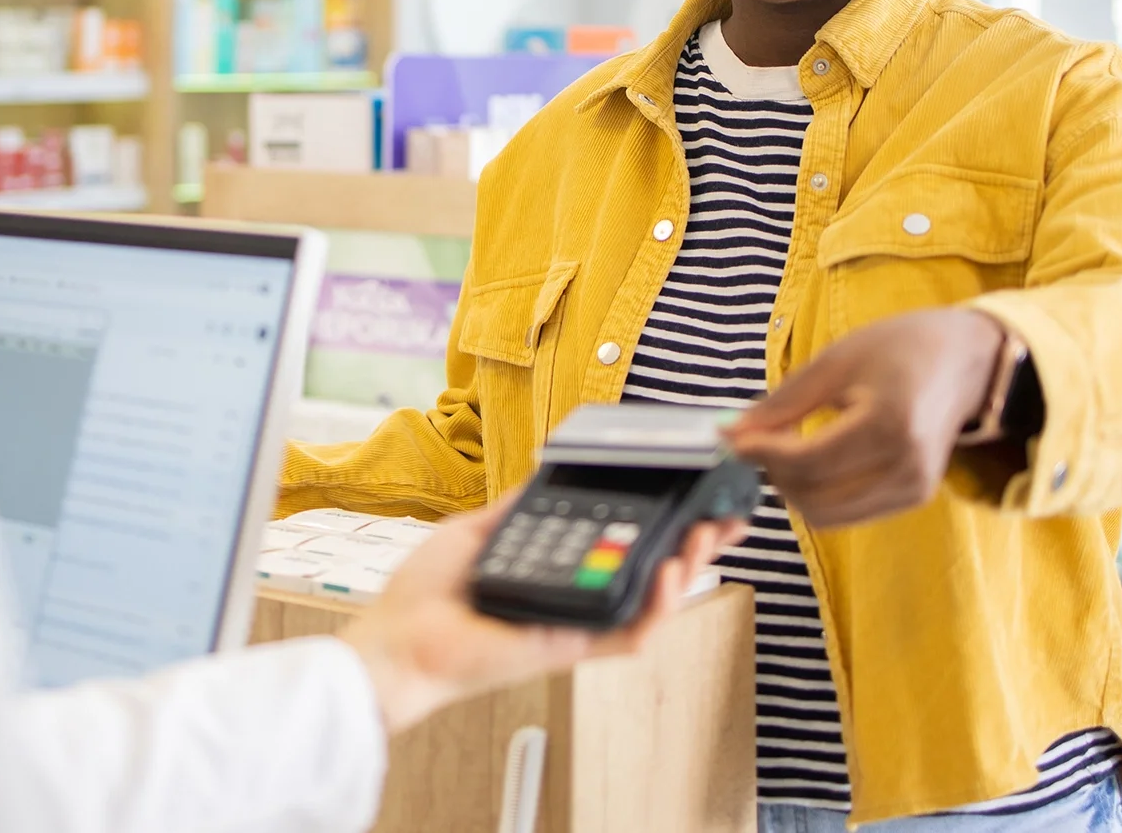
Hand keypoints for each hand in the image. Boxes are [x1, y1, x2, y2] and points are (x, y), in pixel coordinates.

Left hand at [337, 495, 744, 732]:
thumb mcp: (476, 530)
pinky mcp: (571, 648)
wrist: (400, 637)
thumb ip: (518, 507)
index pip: (622, 551)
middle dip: (693, 547)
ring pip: (652, 606)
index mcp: (555, 573)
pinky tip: (668, 574)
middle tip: (721, 518)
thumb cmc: (425, 595)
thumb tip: (547, 472)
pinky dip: (657, 609)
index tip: (692, 501)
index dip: (663, 530)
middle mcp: (573, 599)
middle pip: (651, 576)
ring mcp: (576, 625)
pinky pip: (628, 636)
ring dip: (687, 572)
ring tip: (703, 538)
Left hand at [722, 308, 1002, 529]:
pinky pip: (848, 512)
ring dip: (794, 489)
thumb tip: (733, 434)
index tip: (733, 438)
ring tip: (786, 448)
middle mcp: (908, 467)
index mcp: (891, 425)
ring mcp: (915, 489)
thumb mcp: (837, 361)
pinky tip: (814, 459)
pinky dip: (819, 493)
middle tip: (758, 441)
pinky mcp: (915, 498)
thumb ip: (784, 402)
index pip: (809, 460)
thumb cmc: (901, 348)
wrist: (967, 361)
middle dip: (774, 474)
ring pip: (827, 514)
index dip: (762, 454)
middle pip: (814, 497)